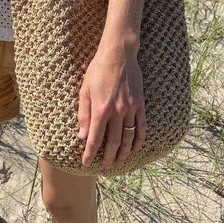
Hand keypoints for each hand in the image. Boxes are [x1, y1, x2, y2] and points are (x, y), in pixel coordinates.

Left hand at [77, 44, 146, 168]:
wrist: (119, 55)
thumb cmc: (98, 70)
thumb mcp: (85, 90)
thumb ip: (84, 113)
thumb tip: (82, 135)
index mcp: (100, 109)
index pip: (94, 138)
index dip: (90, 153)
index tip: (86, 163)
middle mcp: (116, 112)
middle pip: (114, 142)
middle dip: (108, 157)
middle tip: (105, 167)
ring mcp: (130, 108)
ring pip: (129, 137)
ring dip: (124, 152)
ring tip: (120, 161)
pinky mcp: (140, 104)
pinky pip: (141, 126)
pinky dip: (139, 139)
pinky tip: (136, 147)